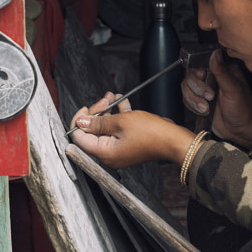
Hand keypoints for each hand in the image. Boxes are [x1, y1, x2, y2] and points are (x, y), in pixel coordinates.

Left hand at [70, 93, 194, 167]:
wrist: (172, 139)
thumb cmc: (151, 133)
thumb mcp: (121, 122)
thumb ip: (98, 122)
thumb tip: (80, 122)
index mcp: (104, 153)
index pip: (79, 137)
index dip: (80, 120)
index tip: (85, 108)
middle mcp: (109, 155)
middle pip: (92, 131)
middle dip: (97, 112)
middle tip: (105, 99)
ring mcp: (118, 150)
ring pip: (106, 127)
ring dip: (108, 110)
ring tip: (113, 97)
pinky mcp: (127, 144)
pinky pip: (117, 129)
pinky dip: (118, 116)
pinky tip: (122, 102)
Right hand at [183, 50, 251, 147]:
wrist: (240, 130)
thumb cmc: (243, 109)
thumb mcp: (233, 88)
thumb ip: (222, 71)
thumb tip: (215, 53)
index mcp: (222, 70)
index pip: (200, 62)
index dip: (198, 72)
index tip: (203, 78)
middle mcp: (211, 78)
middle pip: (190, 76)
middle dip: (198, 89)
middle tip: (210, 97)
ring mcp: (204, 90)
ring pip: (186, 88)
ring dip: (195, 100)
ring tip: (207, 107)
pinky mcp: (199, 102)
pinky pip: (186, 100)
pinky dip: (193, 106)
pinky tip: (204, 111)